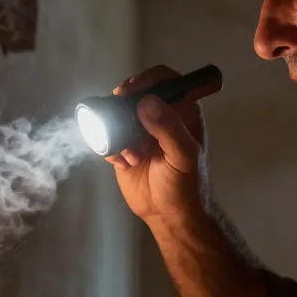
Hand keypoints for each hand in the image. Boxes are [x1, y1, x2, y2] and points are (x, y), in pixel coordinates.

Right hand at [108, 66, 207, 223]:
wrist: (169, 216)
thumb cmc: (186, 186)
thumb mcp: (183, 156)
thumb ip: (168, 128)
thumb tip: (146, 102)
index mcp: (182, 112)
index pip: (165, 81)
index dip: (147, 79)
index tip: (130, 90)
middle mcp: (160, 118)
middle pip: (137, 95)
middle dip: (125, 106)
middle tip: (117, 114)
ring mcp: (141, 132)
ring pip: (120, 116)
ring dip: (118, 131)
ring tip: (129, 154)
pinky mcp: (124, 148)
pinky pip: (110, 137)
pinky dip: (111, 148)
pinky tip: (122, 162)